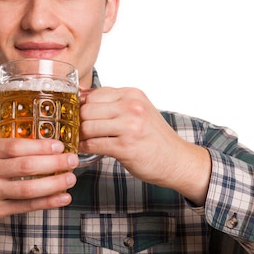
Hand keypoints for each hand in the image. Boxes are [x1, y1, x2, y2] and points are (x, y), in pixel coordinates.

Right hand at [0, 138, 78, 242]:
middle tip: (72, 159)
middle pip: (26, 166)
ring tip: (71, 178)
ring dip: (54, 183)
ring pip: (28, 188)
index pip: (16, 146)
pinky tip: (61, 198)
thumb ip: (2, 149)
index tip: (59, 144)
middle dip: (54, 162)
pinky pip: (24, 206)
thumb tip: (36, 144)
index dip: (41, 145)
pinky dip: (46, 202)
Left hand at [79, 87, 210, 204]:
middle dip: (78, 121)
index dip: (82, 106)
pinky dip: (85, 147)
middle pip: (87, 109)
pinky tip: (86, 149)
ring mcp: (129, 127)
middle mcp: (132, 107)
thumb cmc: (154, 137)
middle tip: (76, 130)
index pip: (94, 94)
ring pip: (87, 126)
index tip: (77, 115)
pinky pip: (93, 144)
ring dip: (80, 136)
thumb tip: (81, 96)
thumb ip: (113, 103)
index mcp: (132, 94)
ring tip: (81, 140)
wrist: (177, 160)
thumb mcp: (138, 110)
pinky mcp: (126, 147)